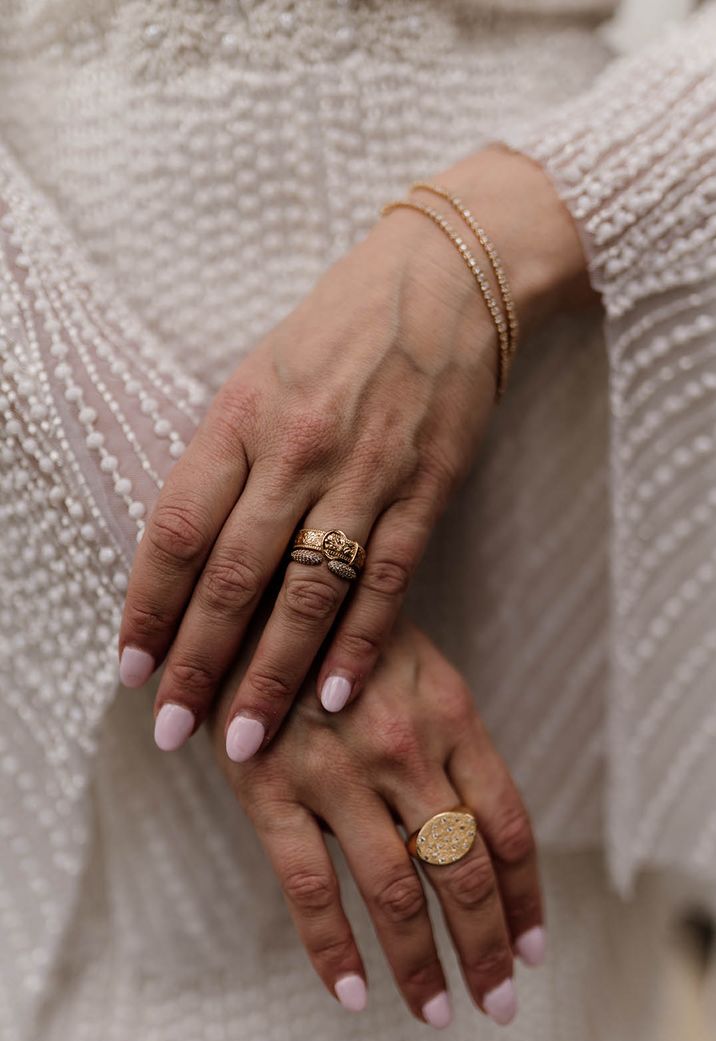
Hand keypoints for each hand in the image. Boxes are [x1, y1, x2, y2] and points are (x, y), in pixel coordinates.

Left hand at [119, 144, 589, 756]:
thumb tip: (193, 554)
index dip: (149, 606)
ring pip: (307, 592)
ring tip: (245, 739)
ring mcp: (364, 470)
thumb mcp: (260, 375)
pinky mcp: (427, 487)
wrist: (449, 278)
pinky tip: (337, 696)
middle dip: (198, 663)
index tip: (131, 667)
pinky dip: (360, 645)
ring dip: (272, 674)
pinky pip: (386, 581)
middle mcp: (295, 447)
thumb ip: (227, 458)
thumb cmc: (341, 327)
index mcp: (240, 415)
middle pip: (233, 575)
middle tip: (172, 730)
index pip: (177, 528)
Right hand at [209, 615, 544, 1027]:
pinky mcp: (270, 787)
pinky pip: (309, 888)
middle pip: (463, 869)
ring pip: (396, 891)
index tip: (533, 947)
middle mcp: (405, 747)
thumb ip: (451, 737)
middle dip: (487, 947)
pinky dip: (334, 949)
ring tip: (437, 1010)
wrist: (255, 589)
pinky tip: (353, 991)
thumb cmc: (345, 630)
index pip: (506, 825)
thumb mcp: (418, 663)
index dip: (526, 896)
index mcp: (450, 713)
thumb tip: (480, 829)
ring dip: (423, 964)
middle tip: (497, 1002)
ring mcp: (337, 771)